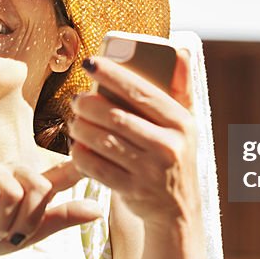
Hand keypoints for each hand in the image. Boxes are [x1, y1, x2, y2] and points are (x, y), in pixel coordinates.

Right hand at [0, 160, 101, 256]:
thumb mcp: (31, 232)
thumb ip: (62, 219)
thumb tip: (99, 211)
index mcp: (35, 184)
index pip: (65, 171)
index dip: (82, 165)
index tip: (102, 153)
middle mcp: (18, 171)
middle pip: (40, 190)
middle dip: (25, 221)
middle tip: (7, 231)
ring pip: (15, 195)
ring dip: (2, 222)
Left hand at [69, 49, 199, 227]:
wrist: (177, 208)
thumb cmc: (173, 153)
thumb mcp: (184, 122)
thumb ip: (181, 87)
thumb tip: (180, 50)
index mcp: (181, 122)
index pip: (142, 92)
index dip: (112, 75)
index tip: (91, 63)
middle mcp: (169, 146)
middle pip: (116, 117)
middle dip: (88, 104)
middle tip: (77, 99)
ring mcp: (150, 171)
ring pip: (103, 141)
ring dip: (80, 128)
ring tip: (74, 121)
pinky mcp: (132, 190)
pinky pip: (96, 168)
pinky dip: (80, 154)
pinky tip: (76, 146)